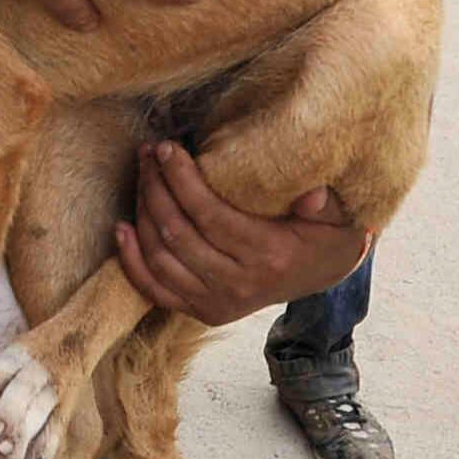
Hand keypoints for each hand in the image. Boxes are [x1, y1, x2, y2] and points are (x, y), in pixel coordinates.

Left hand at [116, 140, 368, 329]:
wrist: (322, 276)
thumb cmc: (322, 233)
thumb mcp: (336, 215)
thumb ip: (324, 203)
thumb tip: (311, 194)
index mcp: (269, 256)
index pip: (211, 215)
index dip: (181, 179)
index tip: (166, 147)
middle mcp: (239, 285)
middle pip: (178, 234)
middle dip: (155, 187)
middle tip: (148, 153)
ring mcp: (217, 303)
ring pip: (161, 258)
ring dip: (142, 213)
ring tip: (142, 175)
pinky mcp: (202, 311)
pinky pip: (155, 291)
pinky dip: (132, 261)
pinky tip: (122, 228)